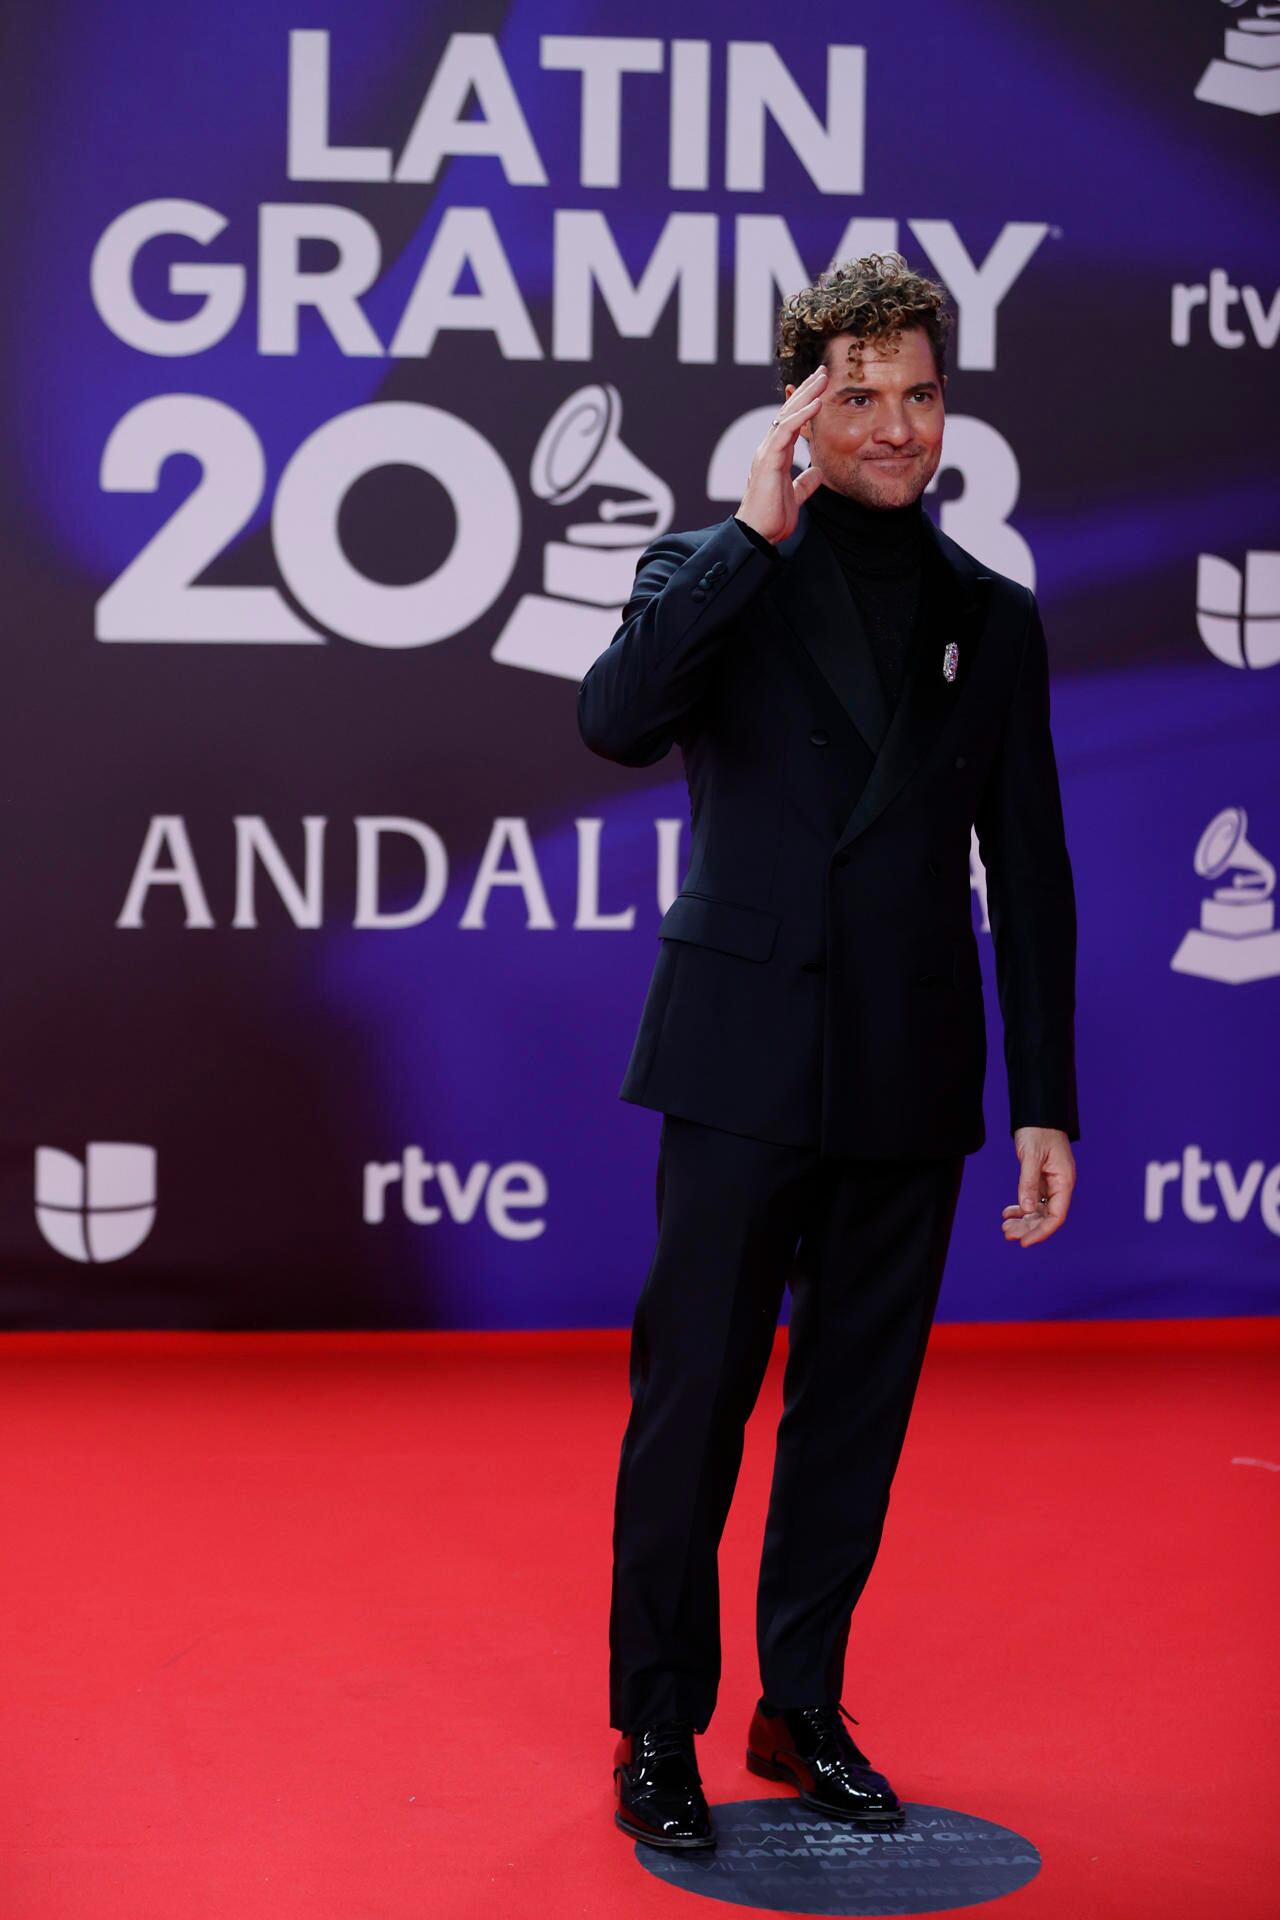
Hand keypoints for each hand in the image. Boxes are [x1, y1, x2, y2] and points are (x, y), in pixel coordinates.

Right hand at [736, 365, 827, 543]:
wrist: (758, 536)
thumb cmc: (772, 519)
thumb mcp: (795, 497)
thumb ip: (805, 484)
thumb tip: (817, 472)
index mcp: (776, 455)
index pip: (792, 422)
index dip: (805, 404)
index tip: (820, 388)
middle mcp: (769, 449)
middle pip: (789, 412)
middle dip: (806, 390)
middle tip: (823, 371)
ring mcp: (767, 453)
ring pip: (787, 416)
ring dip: (806, 395)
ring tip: (822, 379)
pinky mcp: (768, 460)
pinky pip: (786, 432)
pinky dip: (801, 417)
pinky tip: (816, 404)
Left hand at [1002, 1127, 1075, 1248]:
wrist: (1037, 1114)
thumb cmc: (1038, 1131)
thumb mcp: (1031, 1157)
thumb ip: (1028, 1183)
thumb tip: (1027, 1210)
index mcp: (1064, 1182)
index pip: (1056, 1216)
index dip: (1041, 1232)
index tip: (1024, 1242)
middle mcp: (1059, 1186)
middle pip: (1046, 1217)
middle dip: (1028, 1228)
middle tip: (1007, 1235)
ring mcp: (1050, 1183)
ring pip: (1038, 1211)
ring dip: (1023, 1221)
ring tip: (1005, 1228)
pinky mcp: (1040, 1179)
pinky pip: (1033, 1200)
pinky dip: (1021, 1208)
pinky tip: (1007, 1213)